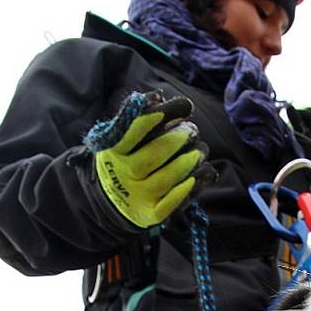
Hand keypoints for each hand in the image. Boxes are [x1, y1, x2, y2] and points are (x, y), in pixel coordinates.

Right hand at [92, 93, 215, 227]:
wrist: (110, 202)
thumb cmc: (124, 160)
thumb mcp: (121, 139)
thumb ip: (137, 118)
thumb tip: (158, 97)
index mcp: (115, 151)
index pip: (131, 132)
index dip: (150, 119)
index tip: (170, 109)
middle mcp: (125, 174)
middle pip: (151, 157)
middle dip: (175, 141)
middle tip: (192, 130)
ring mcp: (138, 196)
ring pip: (164, 180)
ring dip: (186, 163)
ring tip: (200, 151)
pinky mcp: (151, 214)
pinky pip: (170, 204)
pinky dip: (184, 191)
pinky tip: (198, 176)